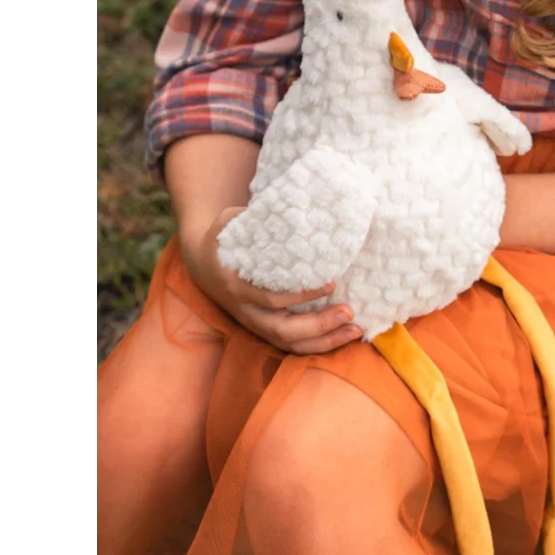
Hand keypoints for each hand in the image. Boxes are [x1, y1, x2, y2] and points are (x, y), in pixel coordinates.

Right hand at [180, 207, 363, 353]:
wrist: (199, 262)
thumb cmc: (221, 239)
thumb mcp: (227, 222)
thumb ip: (249, 218)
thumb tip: (288, 209)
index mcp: (236, 286)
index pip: (271, 299)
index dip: (301, 296)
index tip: (330, 284)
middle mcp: (246, 310)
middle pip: (283, 331)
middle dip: (319, 325)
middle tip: (349, 311)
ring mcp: (254, 323)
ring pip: (288, 344)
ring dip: (324, 341)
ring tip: (354, 330)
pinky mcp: (262, 329)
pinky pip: (290, 345)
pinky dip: (317, 345)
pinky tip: (341, 335)